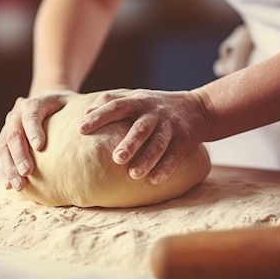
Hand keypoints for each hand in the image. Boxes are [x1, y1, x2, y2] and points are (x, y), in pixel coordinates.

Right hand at [0, 89, 76, 190]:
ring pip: (3, 148)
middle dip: (19, 155)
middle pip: (13, 134)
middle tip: (27, 172)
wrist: (47, 101)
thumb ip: (83, 110)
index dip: (33, 130)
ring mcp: (7, 127)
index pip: (31, 115)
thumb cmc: (65, 106)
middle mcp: (16, 114)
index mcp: (34, 103)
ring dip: (9, 168)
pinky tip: (8, 185)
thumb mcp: (73, 102)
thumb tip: (93, 120)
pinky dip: (3, 171)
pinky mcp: (4, 141)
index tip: (40, 146)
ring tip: (18, 186)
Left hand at [78, 89, 210, 184]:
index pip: (116, 107)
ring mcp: (170, 126)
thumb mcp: (137, 98)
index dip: (98, 116)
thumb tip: (85, 111)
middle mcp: (154, 113)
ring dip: (147, 159)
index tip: (81, 129)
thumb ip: (112, 101)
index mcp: (138, 102)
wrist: (198, 108)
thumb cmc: (156, 106)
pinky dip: (166, 167)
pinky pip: (175, 155)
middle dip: (129, 143)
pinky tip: (154, 180)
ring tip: (134, 175)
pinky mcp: (185, 139)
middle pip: (141, 128)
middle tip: (116, 159)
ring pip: (159, 144)